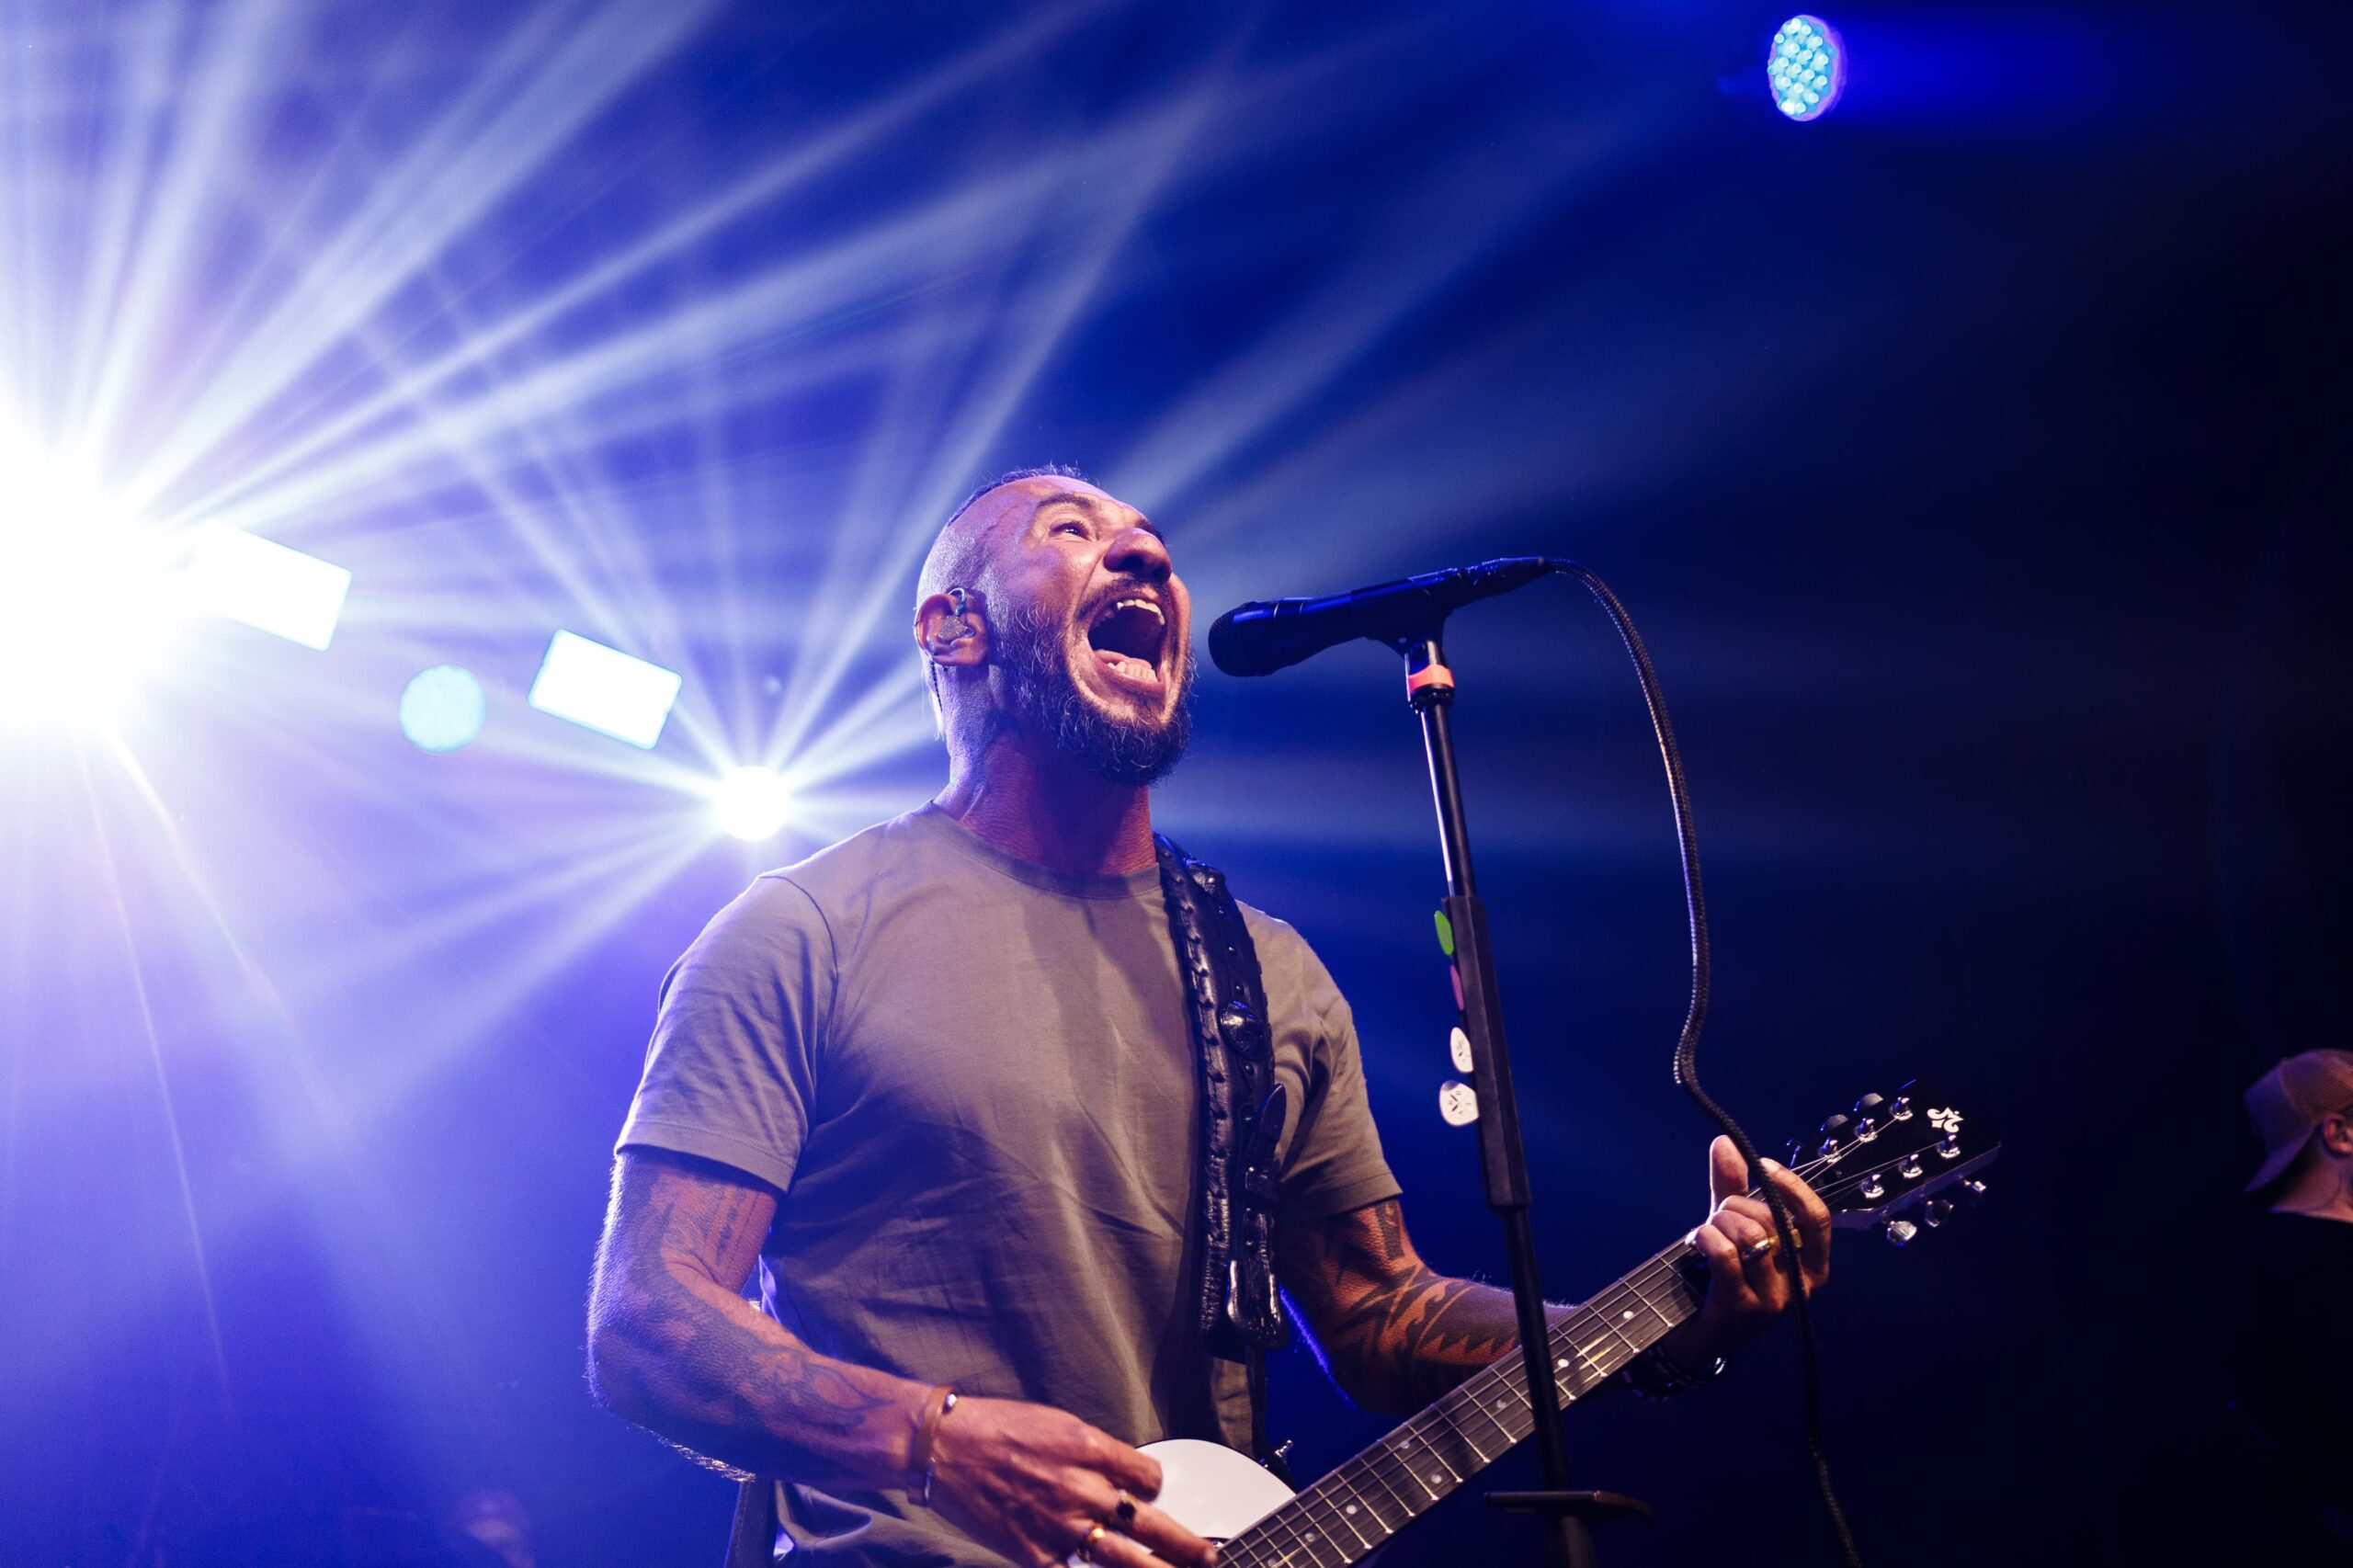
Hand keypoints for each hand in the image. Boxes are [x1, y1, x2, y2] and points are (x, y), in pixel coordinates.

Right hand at [924, 1395, 1216, 1567]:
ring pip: (1126, 1560)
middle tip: (1209, 1558)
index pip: (1148, 1478)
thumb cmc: (996, 1427)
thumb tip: (1117, 1477)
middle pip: (1152, 1524)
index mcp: (1090, 1449)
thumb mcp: (1057, 1424)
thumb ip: (1092, 1454)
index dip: (1153, 1488)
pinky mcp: (1036, 1553)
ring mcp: (1061, 1526)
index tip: (1151, 1496)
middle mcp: (1083, 1489)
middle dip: (1187, 1546)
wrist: (944, 1448)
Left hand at [1659, 1135, 1832, 1368]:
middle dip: (1737, 1204)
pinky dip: (1706, 1237)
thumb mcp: (1734, 1228)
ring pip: (1749, 1236)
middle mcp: (1801, 1287)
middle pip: (1774, 1221)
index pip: (1818, 1218)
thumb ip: (1734, 1186)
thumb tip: (1726, 1142)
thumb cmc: (1724, 1276)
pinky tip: (1697, 1240)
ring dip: (1719, 1223)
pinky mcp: (1743, 1308)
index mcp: (1812, 1266)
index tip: (1764, 1163)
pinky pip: (1726, 1254)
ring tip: (1707, 1231)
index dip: (1792, 1186)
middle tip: (1719, 1213)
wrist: (1699, 1331)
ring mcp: (1774, 1301)